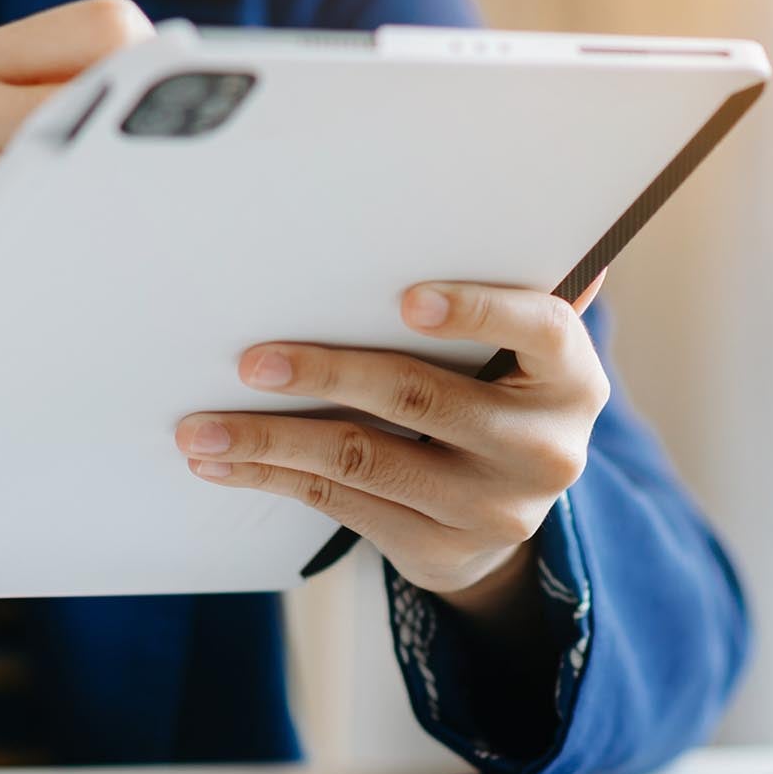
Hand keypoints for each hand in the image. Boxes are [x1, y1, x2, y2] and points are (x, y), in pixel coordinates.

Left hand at [174, 278, 609, 615]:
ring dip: (270, 440)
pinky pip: (340, 502)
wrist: (504, 516)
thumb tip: (543, 224)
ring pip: (362, 459)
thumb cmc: (500, 399)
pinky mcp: (437, 549)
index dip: (475, 313)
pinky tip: (224, 462)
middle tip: (251, 360)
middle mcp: (542, 449)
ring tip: (200, 429)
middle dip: (325, 372)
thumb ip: (514, 300)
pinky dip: (273, 476)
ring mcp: (490, 508)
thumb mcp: (524, 355)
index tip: (407, 299)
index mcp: (572, 380)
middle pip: (420, 396)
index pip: (539, 331)